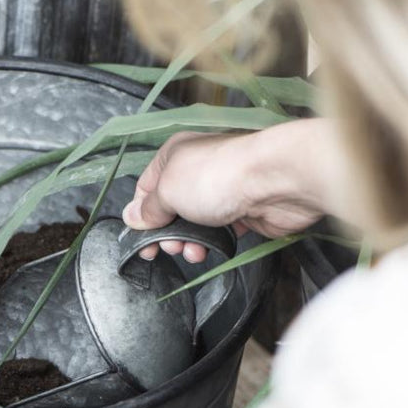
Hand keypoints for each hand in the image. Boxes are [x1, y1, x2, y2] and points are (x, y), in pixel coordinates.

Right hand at [122, 118, 341, 260]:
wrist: (275, 182)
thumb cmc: (217, 177)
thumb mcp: (167, 190)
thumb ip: (149, 208)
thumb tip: (132, 217)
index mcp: (174, 156)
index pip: (146, 189)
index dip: (141, 216)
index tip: (140, 241)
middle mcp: (196, 170)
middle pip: (170, 209)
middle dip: (166, 234)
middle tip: (169, 247)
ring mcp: (220, 191)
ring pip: (194, 223)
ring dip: (189, 242)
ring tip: (193, 251)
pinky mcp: (242, 210)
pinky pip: (218, 231)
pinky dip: (212, 243)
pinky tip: (209, 250)